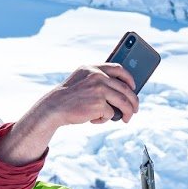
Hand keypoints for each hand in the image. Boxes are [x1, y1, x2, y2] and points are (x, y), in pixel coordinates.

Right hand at [0, 64, 138, 164]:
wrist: (54, 107)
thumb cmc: (69, 96)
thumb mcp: (82, 81)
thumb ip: (98, 80)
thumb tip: (122, 91)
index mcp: (93, 68)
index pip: (119, 69)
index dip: (129, 79)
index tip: (133, 87)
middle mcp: (98, 76)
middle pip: (126, 89)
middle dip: (133, 101)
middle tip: (134, 109)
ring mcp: (99, 89)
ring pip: (124, 102)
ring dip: (128, 112)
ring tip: (126, 119)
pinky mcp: (99, 104)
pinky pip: (111, 114)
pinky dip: (105, 119)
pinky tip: (94, 120)